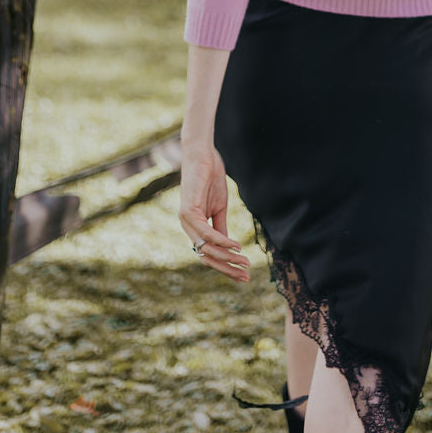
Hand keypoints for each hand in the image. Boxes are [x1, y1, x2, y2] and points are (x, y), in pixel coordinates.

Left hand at [179, 142, 250, 283]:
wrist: (203, 155)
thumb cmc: (210, 178)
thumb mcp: (219, 208)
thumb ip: (220, 228)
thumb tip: (228, 249)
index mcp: (194, 228)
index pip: (209, 255)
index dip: (226, 267)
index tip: (244, 276)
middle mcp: (187, 227)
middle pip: (207, 257)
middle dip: (227, 269)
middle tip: (245, 277)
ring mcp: (186, 220)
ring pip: (207, 248)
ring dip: (227, 257)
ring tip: (244, 262)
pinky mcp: (188, 210)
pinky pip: (206, 232)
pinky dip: (221, 241)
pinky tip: (235, 246)